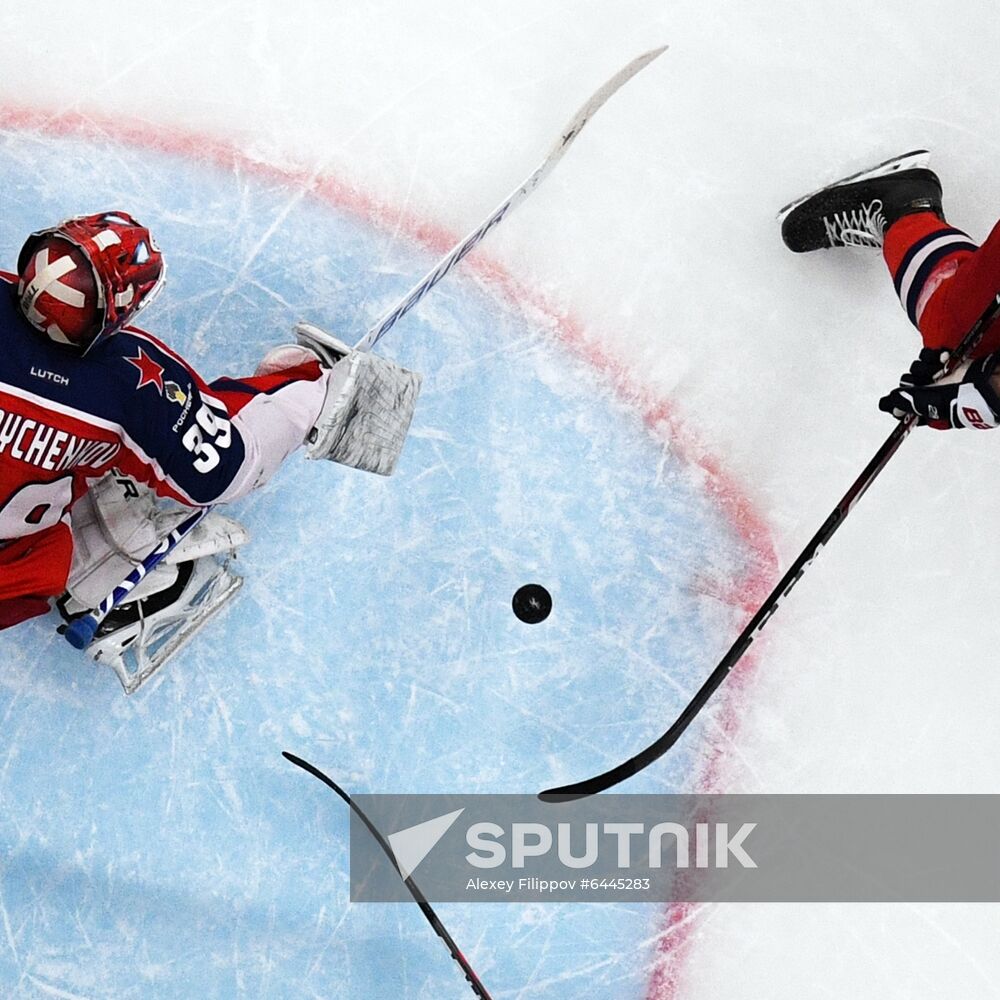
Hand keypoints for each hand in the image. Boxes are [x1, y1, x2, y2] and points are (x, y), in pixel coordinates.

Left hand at [879, 351, 999, 428]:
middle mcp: (930, 393)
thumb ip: (909, 402)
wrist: (989, 379)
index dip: (897, 399)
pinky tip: (946, 358)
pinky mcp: (945, 363)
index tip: (894, 395)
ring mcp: (938, 378)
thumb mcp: (933, 403)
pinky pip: (928, 356)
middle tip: (929, 380)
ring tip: (941, 369)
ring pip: (916, 367)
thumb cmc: (964, 397)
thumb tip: (888, 407)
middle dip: (915, 379)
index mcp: (926, 409)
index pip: (902, 404)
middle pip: (907, 381)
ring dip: (926, 366)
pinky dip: (934, 355)